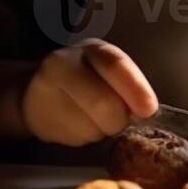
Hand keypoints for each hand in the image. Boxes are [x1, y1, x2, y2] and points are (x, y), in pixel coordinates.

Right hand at [20, 39, 157, 146]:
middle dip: (118, 119)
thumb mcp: (109, 71)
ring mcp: (47, 94)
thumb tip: (145, 111)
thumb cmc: (88, 80)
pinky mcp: (41, 121)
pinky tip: (77, 122)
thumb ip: (128, 84)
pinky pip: (77, 139)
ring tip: (92, 115)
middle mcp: (62, 65)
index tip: (148, 109)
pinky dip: (86, 136)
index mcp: (90, 49)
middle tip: (119, 118)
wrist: (39, 93)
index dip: (135, 88)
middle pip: (102, 103)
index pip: (114, 65)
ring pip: (91, 127)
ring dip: (102, 129)